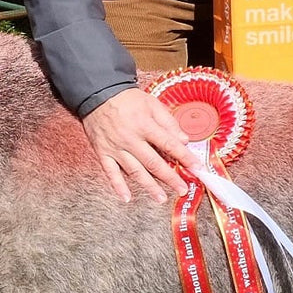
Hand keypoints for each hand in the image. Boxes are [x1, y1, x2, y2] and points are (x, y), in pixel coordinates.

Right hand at [82, 88, 193, 202]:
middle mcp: (130, 139)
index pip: (169, 144)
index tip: (196, 168)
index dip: (184, 157)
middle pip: (153, 162)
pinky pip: (110, 172)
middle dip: (169, 178)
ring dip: (148, 186)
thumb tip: (183, 140)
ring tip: (160, 198)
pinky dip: (118, 185)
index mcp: (144, 125)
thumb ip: (168, 122)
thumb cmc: (126, 99)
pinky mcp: (103, 152)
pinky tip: (126, 197)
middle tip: (182, 189)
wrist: (96, 94)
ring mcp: (116, 147)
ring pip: (134, 170)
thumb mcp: (151, 103)